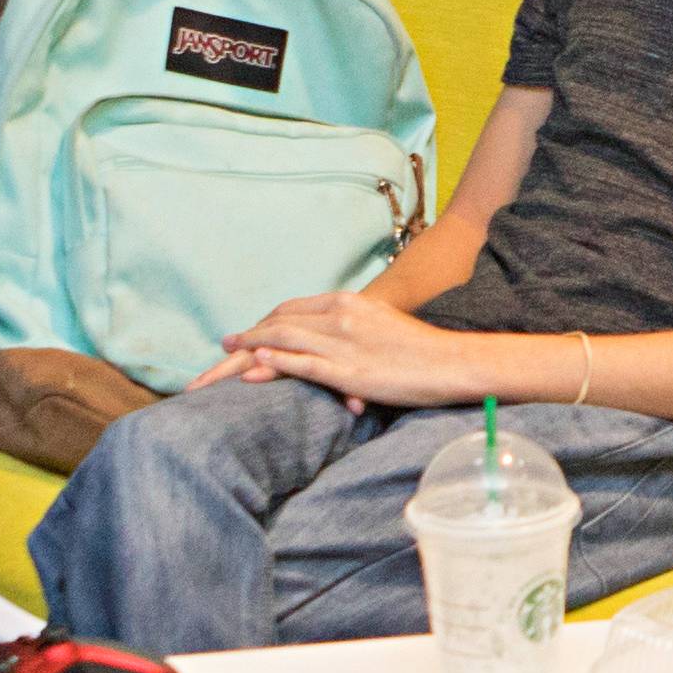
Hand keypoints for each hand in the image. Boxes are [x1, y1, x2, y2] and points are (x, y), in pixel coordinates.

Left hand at [209, 287, 473, 403]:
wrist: (452, 361)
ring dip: (248, 349)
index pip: (291, 309)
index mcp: (347, 302)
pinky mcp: (349, 370)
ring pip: (283, 339)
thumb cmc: (419, 348)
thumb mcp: (381, 324)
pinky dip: (275, 361)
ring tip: (223, 360)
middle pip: (279, 322)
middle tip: (221, 351)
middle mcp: (340, 316)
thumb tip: (332, 334)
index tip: (244, 336)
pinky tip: (254, 364)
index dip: (262, 322)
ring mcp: (343, 342)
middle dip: (246, 336)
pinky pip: (303, 363)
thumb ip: (353, 324)